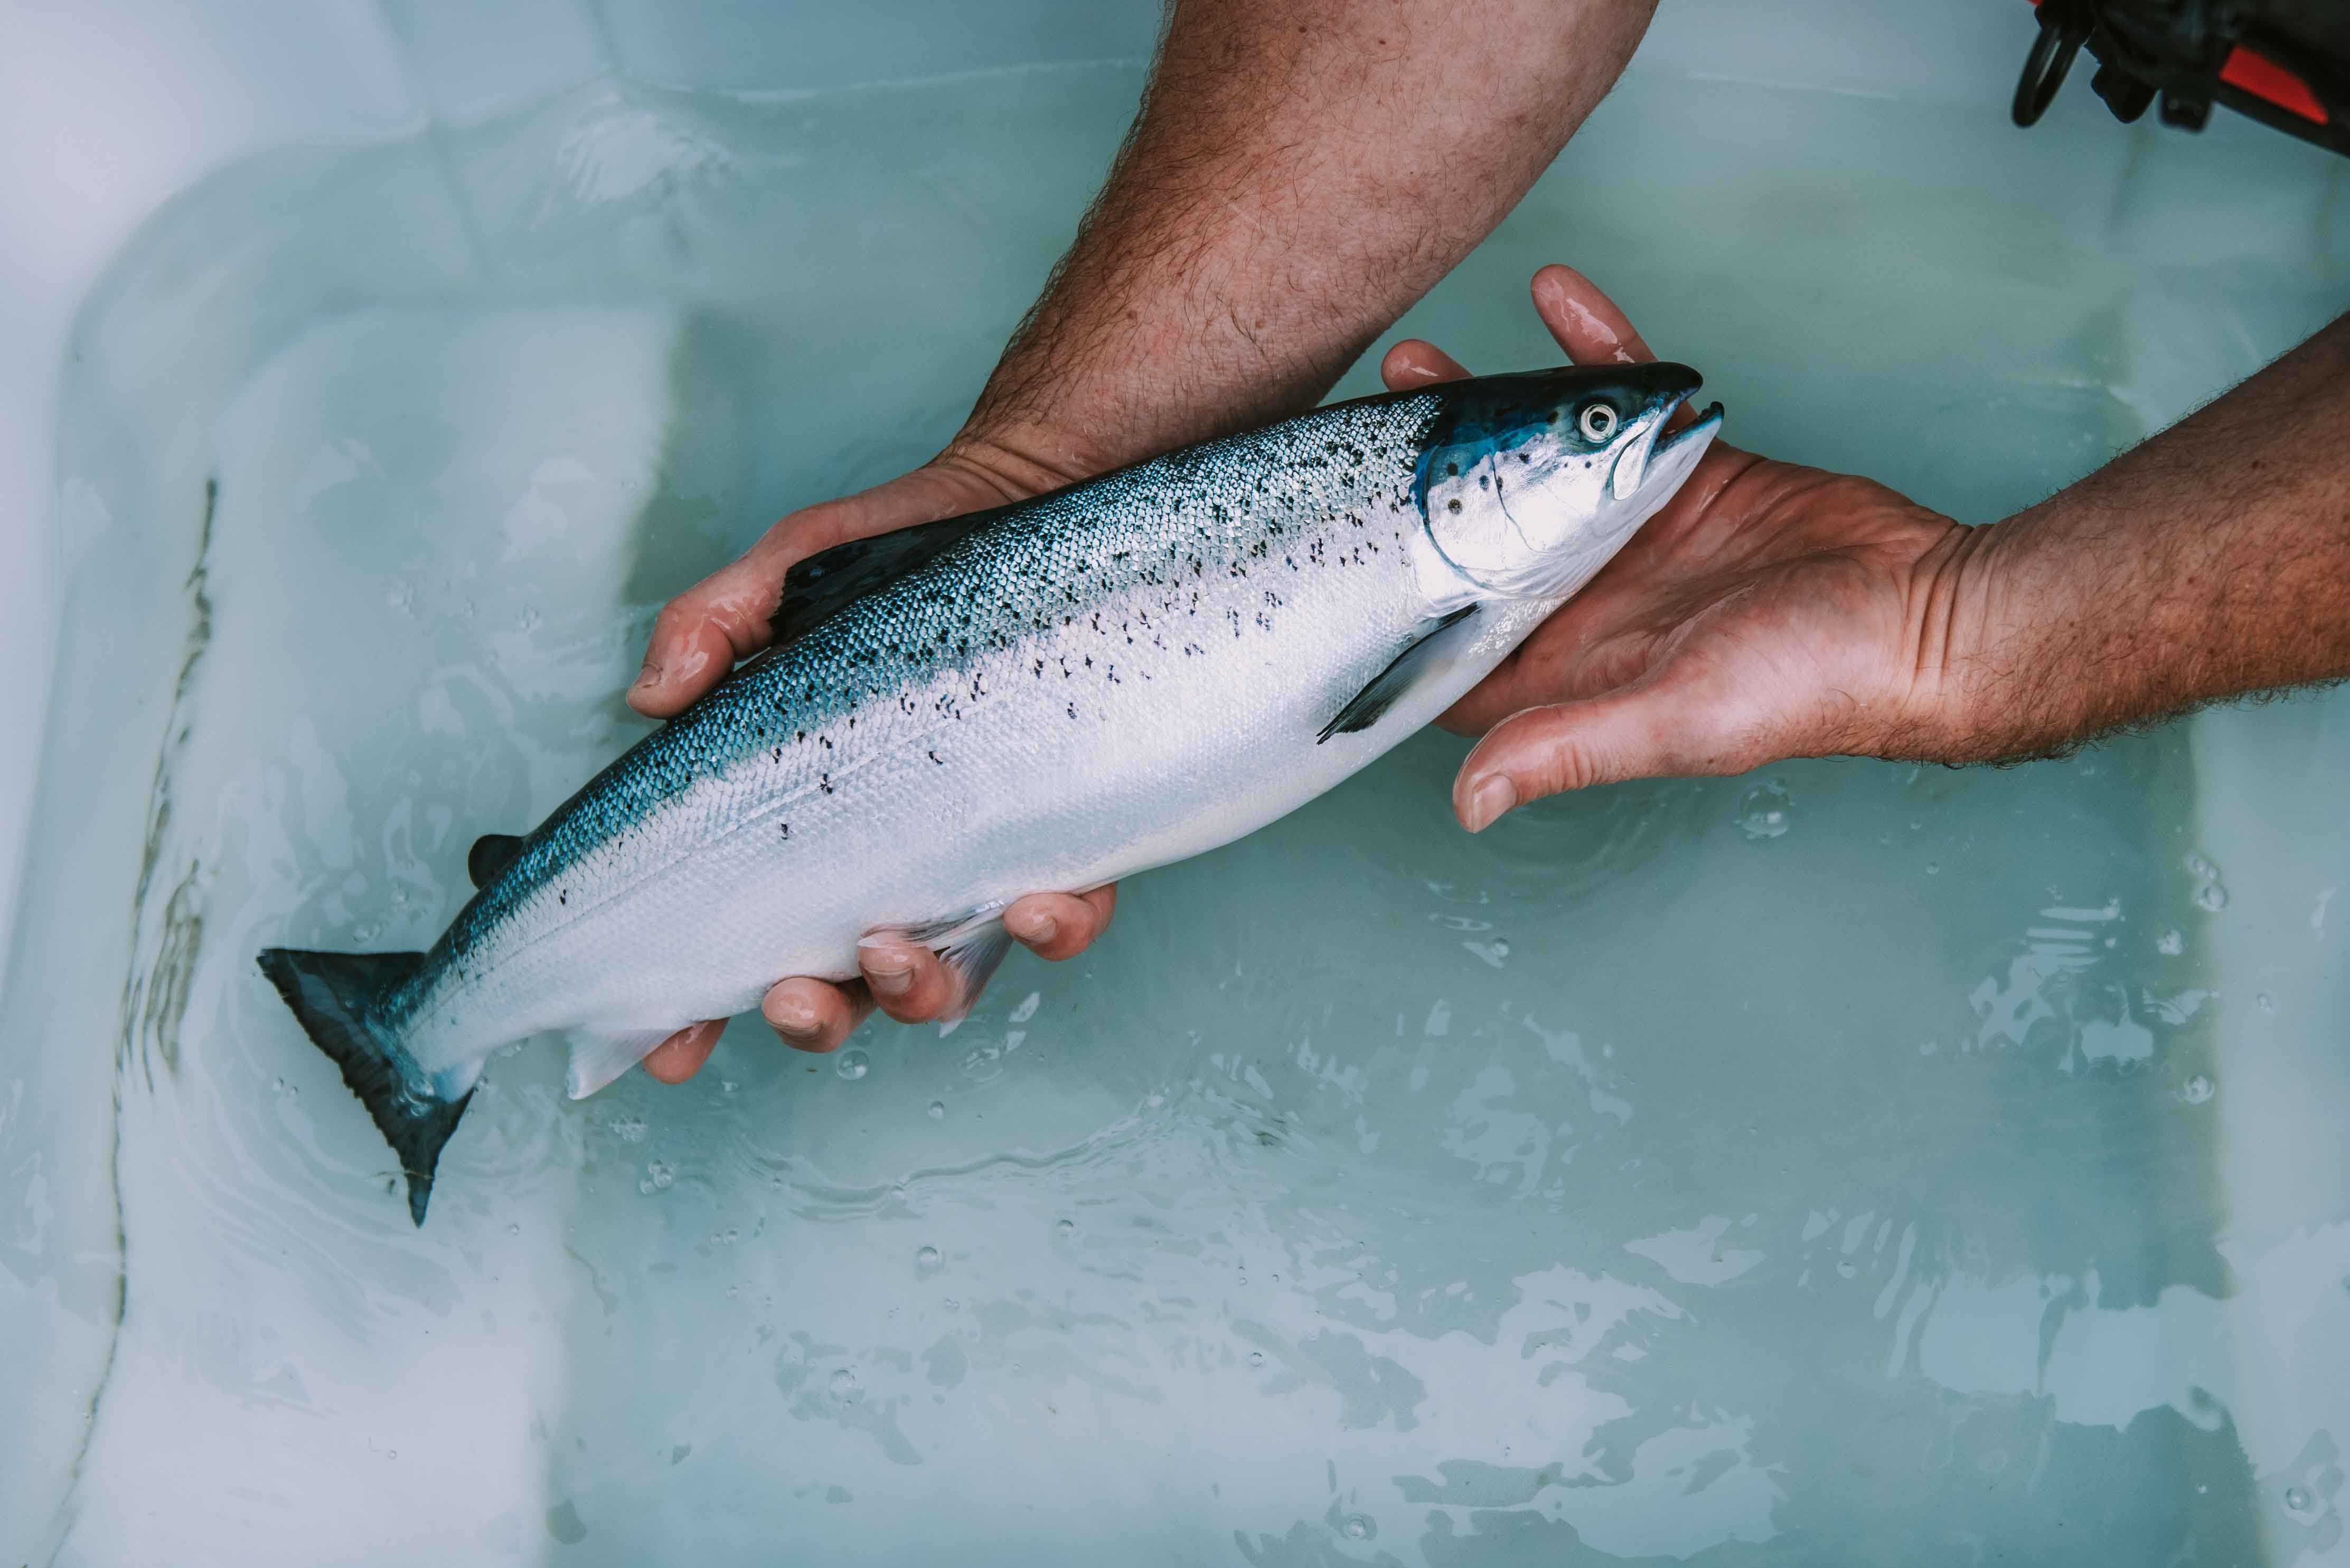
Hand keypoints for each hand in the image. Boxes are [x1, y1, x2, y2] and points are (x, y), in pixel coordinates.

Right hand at [629, 438, 1120, 1080]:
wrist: (1044, 490)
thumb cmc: (911, 544)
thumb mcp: (795, 568)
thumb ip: (718, 623)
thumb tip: (654, 696)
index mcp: (815, 822)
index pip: (748, 936)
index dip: (700, 1014)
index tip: (668, 1048)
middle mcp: (895, 859)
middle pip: (847, 988)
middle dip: (815, 1017)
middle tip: (793, 996)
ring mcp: (980, 855)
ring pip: (951, 974)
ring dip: (921, 991)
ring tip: (898, 954)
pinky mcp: (1068, 830)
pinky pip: (1068, 913)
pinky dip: (1053, 927)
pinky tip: (1037, 905)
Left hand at [1383, 266, 1966, 828]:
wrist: (1928, 614)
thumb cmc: (1811, 687)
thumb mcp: (1674, 720)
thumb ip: (1565, 747)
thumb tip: (1466, 805)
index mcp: (1564, 666)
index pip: (1446, 646)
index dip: (1384, 610)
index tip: (1322, 556)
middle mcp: (1584, 599)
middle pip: (1471, 536)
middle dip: (1414, 483)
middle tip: (1365, 420)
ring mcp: (1628, 529)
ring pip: (1533, 458)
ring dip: (1483, 408)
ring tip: (1423, 358)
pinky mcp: (1681, 471)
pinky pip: (1622, 399)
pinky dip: (1593, 347)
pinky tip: (1555, 293)